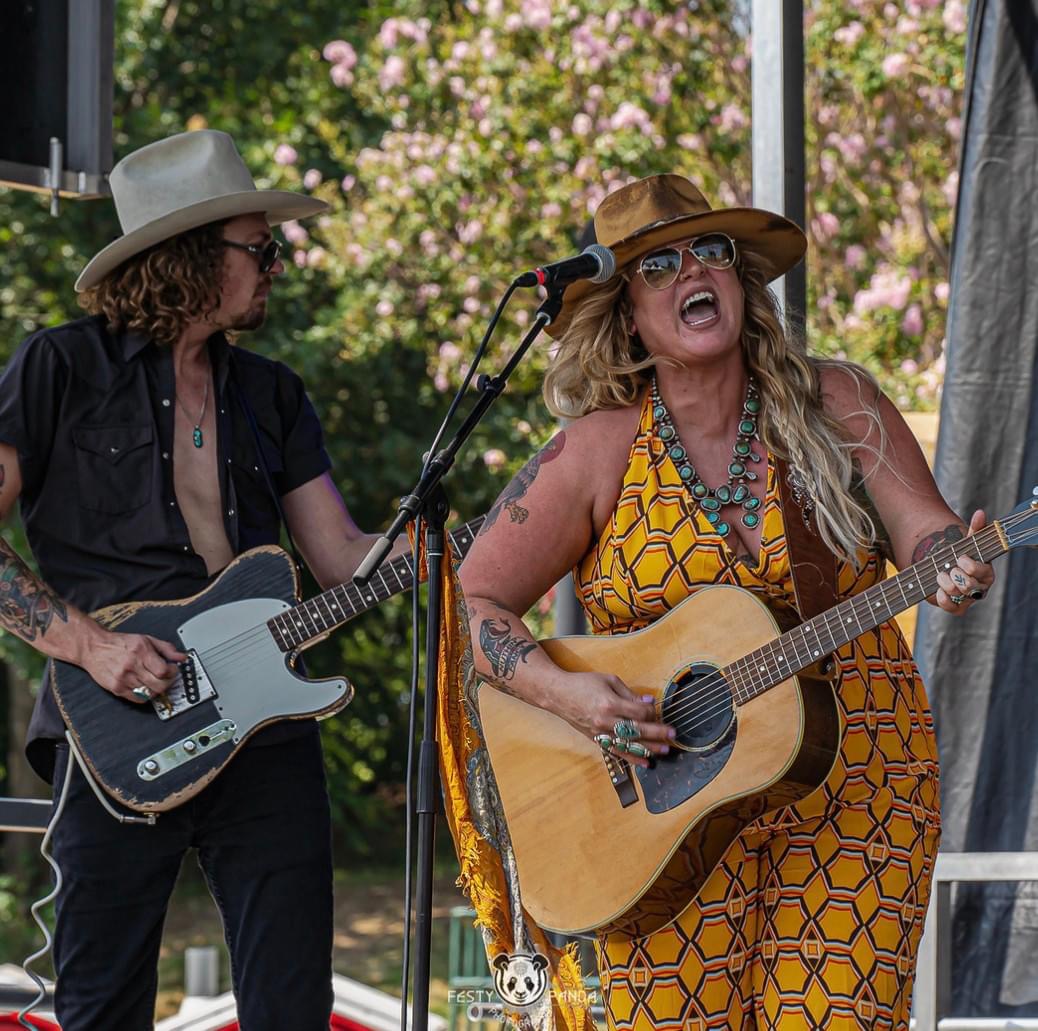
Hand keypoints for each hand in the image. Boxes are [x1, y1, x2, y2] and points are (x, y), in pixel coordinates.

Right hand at [76, 624, 187, 703]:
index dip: (172, 672)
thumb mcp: (146, 639)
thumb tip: (182, 657)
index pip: (163, 671)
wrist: (94, 648)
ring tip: (155, 680)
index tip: (173, 669)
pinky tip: (145, 686)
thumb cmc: (120, 643)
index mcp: (141, 652)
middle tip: (167, 677)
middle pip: (159, 685)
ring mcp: (123, 679)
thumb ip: (166, 648)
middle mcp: (132, 666)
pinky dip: (146, 695)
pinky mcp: (117, 689)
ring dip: (157, 688)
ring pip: (150, 693)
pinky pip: (138, 699)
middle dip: (168, 682)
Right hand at [548, 670, 673, 768]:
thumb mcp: (608, 680)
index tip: (656, 708)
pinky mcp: (596, 740)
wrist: (558, 695)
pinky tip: (645, 762)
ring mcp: (600, 733)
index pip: (639, 712)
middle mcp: (605, 721)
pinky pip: (617, 751)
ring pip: (629, 745)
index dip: (651, 711)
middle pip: (637, 730)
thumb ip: (630, 693)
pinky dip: (632, 758)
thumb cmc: (583, 683)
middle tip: (673, 734)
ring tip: (664, 750)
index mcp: (610, 703)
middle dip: (657, 733)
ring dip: (648, 748)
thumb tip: (649, 702)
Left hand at [934, 509, 995, 614]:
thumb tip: (980, 512)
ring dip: (945, 583)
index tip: (959, 558)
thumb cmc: (959, 555)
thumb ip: (975, 529)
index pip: (981, 571)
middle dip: (955, 575)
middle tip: (949, 568)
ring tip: (940, 575)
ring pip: (958, 595)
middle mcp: (980, 587)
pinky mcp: (958, 607)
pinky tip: (938, 591)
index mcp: (986, 571)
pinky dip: (943, 600)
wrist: (946, 570)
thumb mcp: (966, 543)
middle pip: (969, 585)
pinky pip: (953, 609)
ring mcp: (969, 598)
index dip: (969, 565)